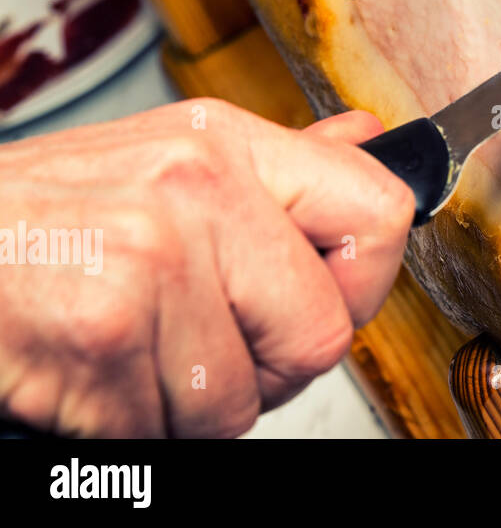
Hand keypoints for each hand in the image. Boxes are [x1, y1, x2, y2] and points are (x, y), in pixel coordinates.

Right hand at [0, 99, 413, 436]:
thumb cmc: (43, 215)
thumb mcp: (169, 160)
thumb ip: (281, 166)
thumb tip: (370, 140)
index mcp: (227, 145)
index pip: (380, 213)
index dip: (363, 281)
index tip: (326, 296)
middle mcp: (198, 192)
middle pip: (320, 335)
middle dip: (265, 369)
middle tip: (200, 344)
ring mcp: (150, 263)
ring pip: (236, 404)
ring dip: (183, 406)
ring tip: (129, 350)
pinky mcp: (101, 338)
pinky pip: (163, 436)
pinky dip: (126, 429)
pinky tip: (89, 373)